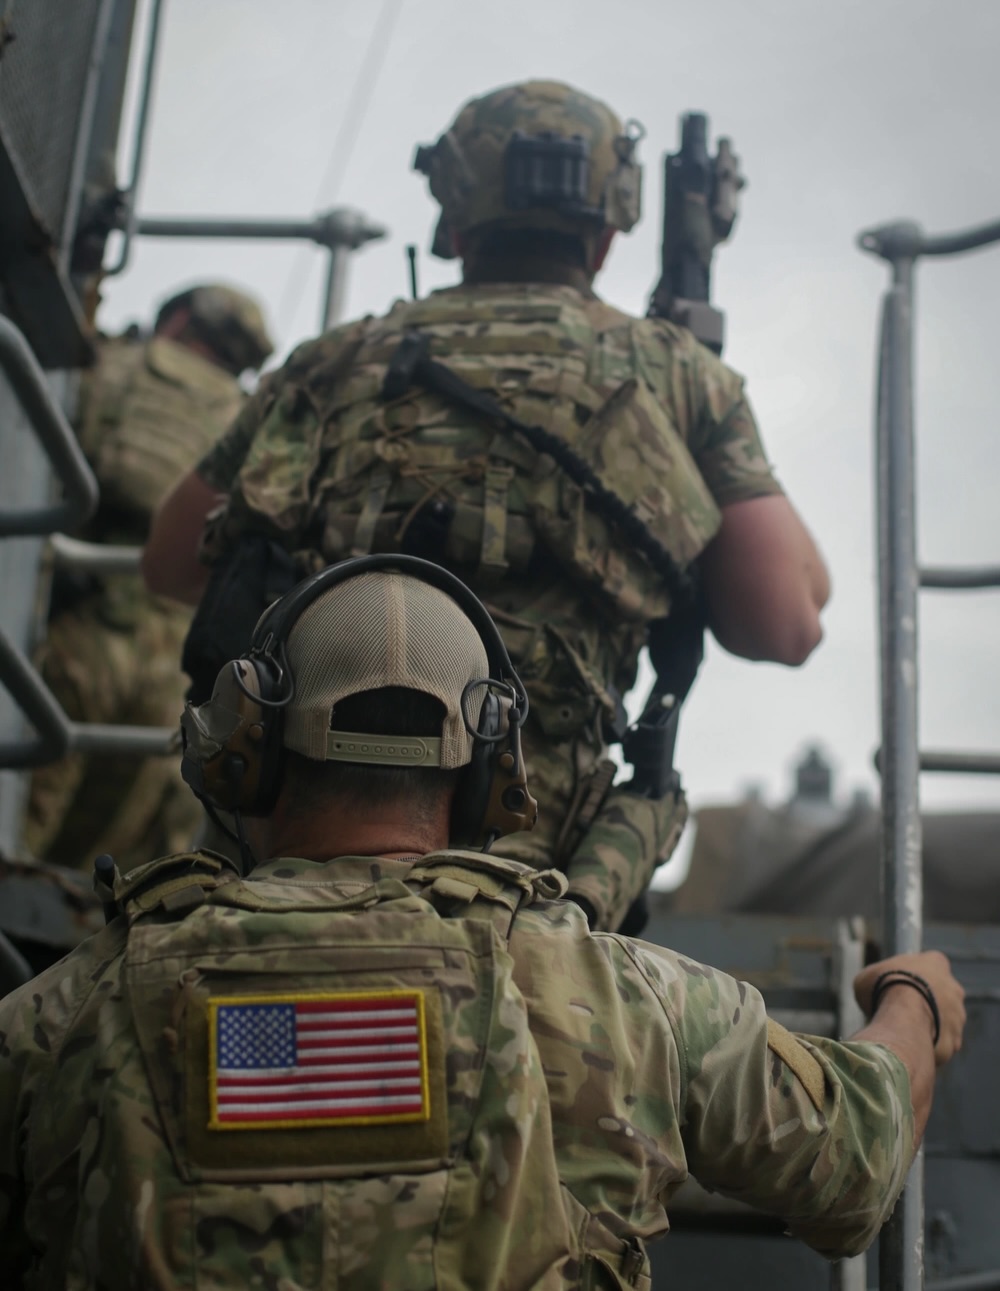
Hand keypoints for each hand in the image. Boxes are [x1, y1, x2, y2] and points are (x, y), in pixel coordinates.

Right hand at [854, 950, 965, 1066]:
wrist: (903, 1017)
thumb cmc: (884, 987)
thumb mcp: (867, 977)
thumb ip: (876, 983)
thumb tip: (872, 995)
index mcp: (936, 962)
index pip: (930, 964)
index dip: (913, 976)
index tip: (897, 984)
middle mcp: (954, 988)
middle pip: (939, 995)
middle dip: (924, 1002)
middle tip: (899, 1011)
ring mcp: (958, 1016)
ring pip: (942, 1023)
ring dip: (927, 1026)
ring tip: (902, 1032)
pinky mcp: (954, 1041)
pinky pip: (940, 1046)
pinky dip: (926, 1047)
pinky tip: (909, 1047)